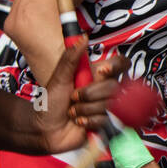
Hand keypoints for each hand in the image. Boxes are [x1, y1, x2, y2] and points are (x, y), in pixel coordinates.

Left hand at [39, 37, 128, 151]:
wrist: (46, 129)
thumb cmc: (50, 102)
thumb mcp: (58, 77)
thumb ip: (71, 57)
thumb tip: (82, 38)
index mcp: (97, 75)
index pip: (120, 64)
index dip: (115, 67)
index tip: (101, 72)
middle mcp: (104, 90)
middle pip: (114, 87)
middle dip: (89, 94)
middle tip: (73, 97)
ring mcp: (106, 107)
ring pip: (109, 105)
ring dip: (85, 109)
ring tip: (73, 112)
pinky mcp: (106, 123)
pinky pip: (107, 120)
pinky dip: (89, 121)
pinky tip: (80, 122)